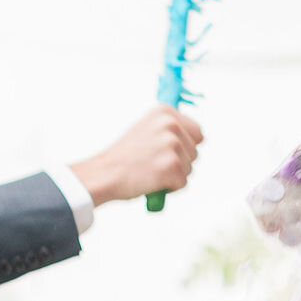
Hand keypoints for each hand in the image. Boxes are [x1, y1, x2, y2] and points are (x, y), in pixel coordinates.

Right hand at [71, 106, 203, 205]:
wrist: (104, 174)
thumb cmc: (123, 157)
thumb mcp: (146, 130)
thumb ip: (168, 131)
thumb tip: (195, 138)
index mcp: (165, 112)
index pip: (196, 132)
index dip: (184, 147)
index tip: (166, 153)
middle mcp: (171, 124)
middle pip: (195, 152)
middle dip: (179, 162)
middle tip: (153, 164)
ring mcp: (172, 144)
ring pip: (190, 168)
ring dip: (173, 175)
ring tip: (149, 171)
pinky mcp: (173, 166)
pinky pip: (183, 183)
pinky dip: (169, 188)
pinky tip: (150, 181)